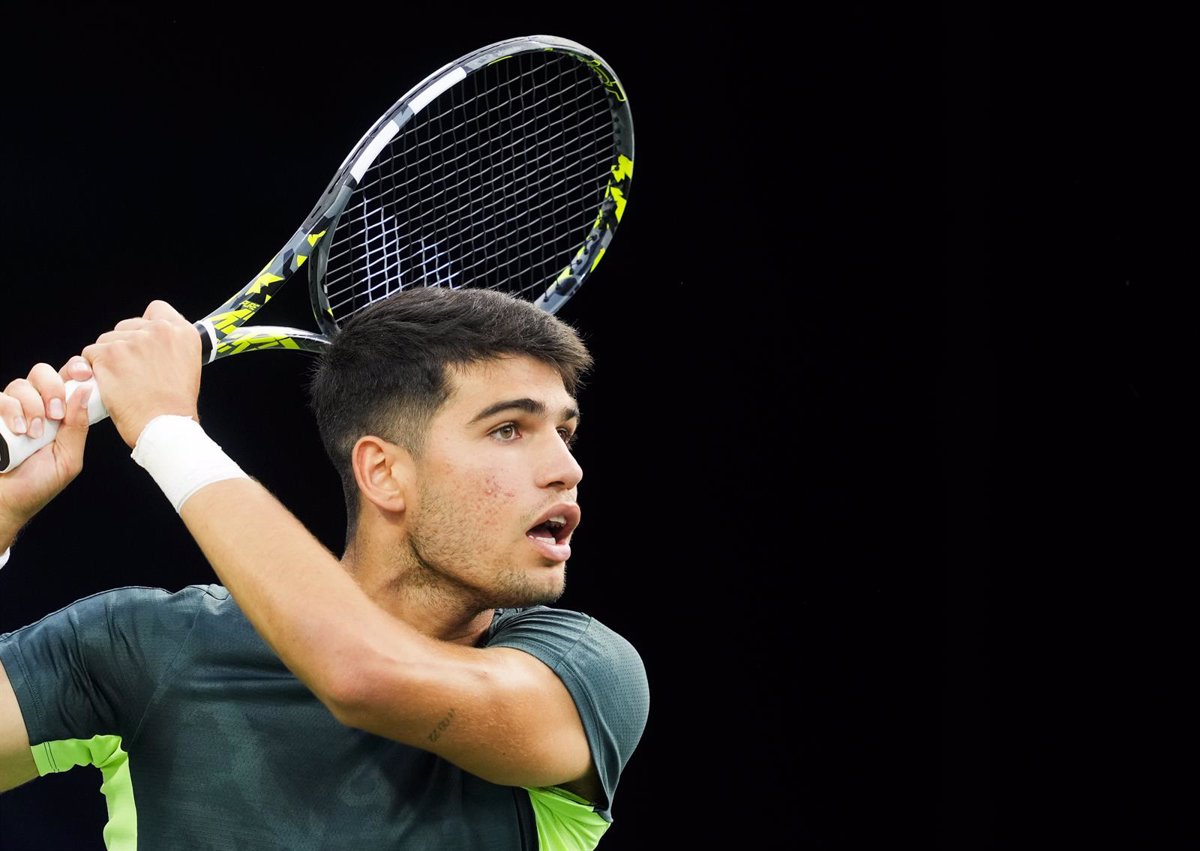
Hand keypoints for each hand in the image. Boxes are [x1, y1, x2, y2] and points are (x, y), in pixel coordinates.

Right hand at [0, 357, 94, 547]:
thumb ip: (77, 427)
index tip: (84, 374)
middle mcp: (34, 406)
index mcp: (59, 414)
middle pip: (43, 373)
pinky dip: (10, 410)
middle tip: (55, 415)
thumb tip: (86, 390)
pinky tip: (17, 430)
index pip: (68, 379)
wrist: (5, 503)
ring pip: (21, 385)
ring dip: (31, 407)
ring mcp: (10, 410)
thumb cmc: (37, 485)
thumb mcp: (67, 458)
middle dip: (52, 388)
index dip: (76, 369)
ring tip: (32, 433)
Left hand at [83, 300, 201, 449]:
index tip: (145, 345)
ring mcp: (132, 341)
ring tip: (122, 382)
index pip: (156, 310)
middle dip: (125, 345)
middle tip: (132, 372)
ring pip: (106, 340)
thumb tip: (150, 345)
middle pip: (127, 326)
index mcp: (183, 333)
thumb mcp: (187, 368)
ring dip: (108, 359)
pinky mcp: (109, 355)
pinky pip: (89, 355)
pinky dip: (93, 370)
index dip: (146, 327)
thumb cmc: (175, 407)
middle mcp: (160, 331)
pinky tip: (107, 384)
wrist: (165, 428)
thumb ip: (170, 349)